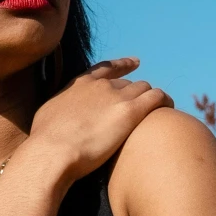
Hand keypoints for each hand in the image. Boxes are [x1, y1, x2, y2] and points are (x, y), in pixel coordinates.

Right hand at [28, 58, 171, 186]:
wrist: (52, 152)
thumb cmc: (45, 144)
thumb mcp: (47, 119)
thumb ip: (60, 114)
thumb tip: (59, 121)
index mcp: (79, 86)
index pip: (105, 69)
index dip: (121, 66)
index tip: (135, 63)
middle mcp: (100, 86)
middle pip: (127, 83)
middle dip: (136, 94)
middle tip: (143, 108)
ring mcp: (116, 96)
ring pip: (144, 89)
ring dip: (151, 99)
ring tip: (160, 111)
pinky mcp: (131, 111)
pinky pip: (158, 97)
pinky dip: (165, 101)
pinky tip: (170, 109)